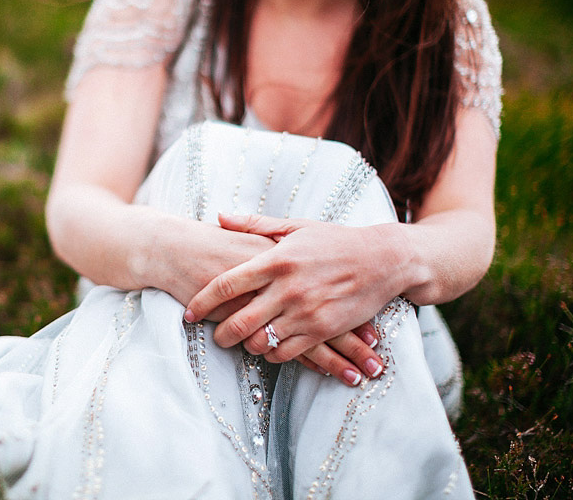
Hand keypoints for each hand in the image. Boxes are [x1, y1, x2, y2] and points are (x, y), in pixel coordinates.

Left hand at [184, 213, 404, 383]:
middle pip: (239, 321)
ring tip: (243, 341)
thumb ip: (254, 224)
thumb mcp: (295, 226)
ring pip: (261, 341)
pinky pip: (287, 353)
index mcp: (275, 259)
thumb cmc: (335, 240)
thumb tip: (219, 217)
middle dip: (219, 334)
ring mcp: (306, 311)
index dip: (202, 302)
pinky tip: (269, 347)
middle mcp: (287, 288)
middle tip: (215, 335)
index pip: (227, 285)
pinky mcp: (324, 330)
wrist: (384, 259)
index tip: (189, 313)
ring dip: (247, 345)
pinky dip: (272, 354)